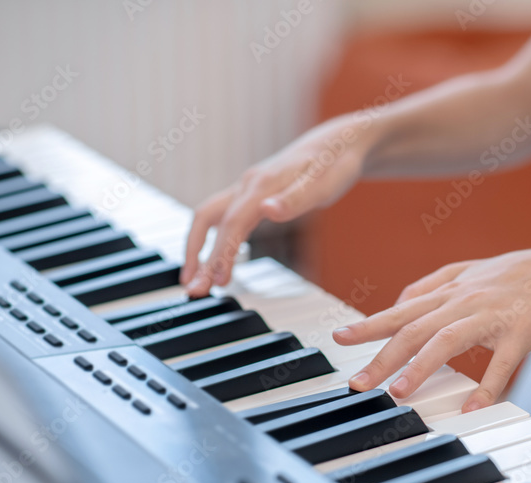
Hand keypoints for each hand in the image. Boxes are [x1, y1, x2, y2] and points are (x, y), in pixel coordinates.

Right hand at [181, 115, 373, 295]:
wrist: (338, 142)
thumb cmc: (334, 164)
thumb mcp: (324, 185)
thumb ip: (296, 200)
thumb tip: (268, 210)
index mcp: (262, 183)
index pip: (232, 222)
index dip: (222, 252)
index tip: (218, 282)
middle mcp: (248, 184)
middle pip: (211, 221)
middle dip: (199, 257)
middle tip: (195, 291)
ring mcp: (247, 187)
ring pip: (210, 217)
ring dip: (198, 247)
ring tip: (192, 278)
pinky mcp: (251, 193)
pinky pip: (221, 216)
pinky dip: (211, 238)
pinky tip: (212, 257)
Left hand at [333, 242, 530, 411]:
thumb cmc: (513, 276)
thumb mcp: (465, 272)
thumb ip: (430, 285)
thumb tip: (398, 303)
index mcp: (448, 292)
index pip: (400, 311)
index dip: (369, 325)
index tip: (340, 339)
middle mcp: (463, 302)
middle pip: (414, 329)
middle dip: (382, 358)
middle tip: (358, 384)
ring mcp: (491, 316)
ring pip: (448, 341)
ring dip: (420, 368)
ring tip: (399, 393)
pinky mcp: (520, 333)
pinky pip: (501, 364)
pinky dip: (486, 387)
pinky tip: (472, 409)